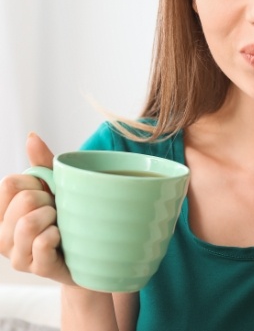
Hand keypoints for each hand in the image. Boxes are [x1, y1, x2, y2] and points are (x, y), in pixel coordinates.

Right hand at [0, 133, 73, 284]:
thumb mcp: (56, 186)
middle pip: (23, 200)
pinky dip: (57, 234)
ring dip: (53, 217)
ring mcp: (18, 256)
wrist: (93, 250)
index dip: (36, 183)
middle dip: (48, 200)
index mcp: (3, 213)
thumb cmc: (69, 216)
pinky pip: (42, 243)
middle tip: (58, 211)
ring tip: (60, 223)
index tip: (47, 194)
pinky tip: (63, 237)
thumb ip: (41, 163)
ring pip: (28, 223)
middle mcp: (3, 236)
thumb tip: (31, 136)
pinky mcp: (37, 269)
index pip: (9, 184)